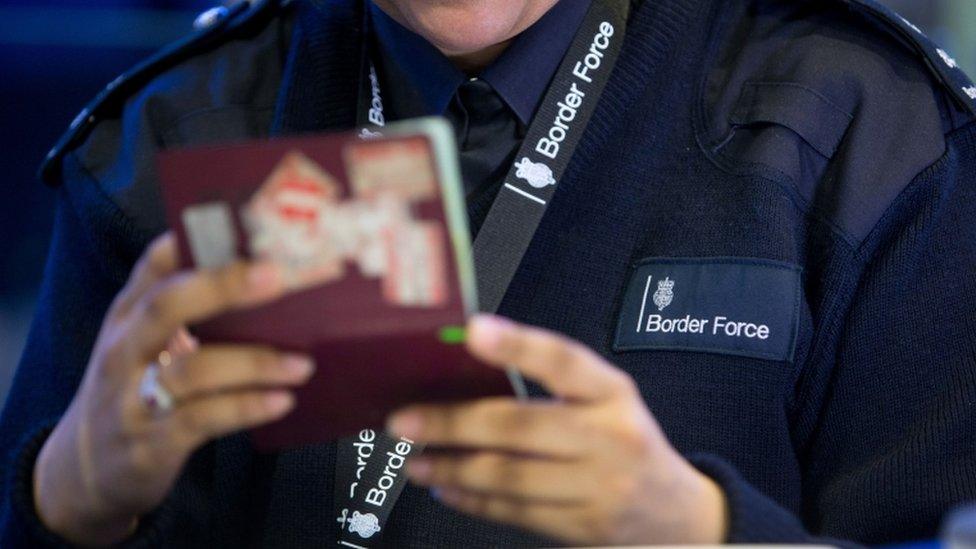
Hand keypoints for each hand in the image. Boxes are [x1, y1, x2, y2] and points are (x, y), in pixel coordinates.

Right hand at [33, 234, 313, 545]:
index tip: (243, 223)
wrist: (84, 471)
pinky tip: (282, 400)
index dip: (195, 240)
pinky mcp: (152, 442)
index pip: (155, 263)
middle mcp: (126, 348)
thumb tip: (270, 277)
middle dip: (223, 286)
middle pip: (167, 305)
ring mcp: (134, 397)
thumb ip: (189, 311)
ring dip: (254, 362)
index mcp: (129, 315)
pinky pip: (203, 419)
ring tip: (302, 363)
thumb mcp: (144, 343)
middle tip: (278, 276)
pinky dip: (246, 407)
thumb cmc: (135, 389)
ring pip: (193, 369)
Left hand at [388, 315, 727, 544]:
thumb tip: (466, 369)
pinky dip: (473, 500)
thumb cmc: (625, 442)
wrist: (677, 513)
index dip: (518, 344)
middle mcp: (610, 437)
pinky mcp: (584, 527)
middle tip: (406, 419)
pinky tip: (448, 486)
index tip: (473, 331)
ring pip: (510, 476)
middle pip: (521, 426)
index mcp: (612, 393)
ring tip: (417, 459)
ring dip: (452, 467)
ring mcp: (599, 487)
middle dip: (453, 422)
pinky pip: (515, 513)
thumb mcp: (605, 401)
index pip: (564, 361)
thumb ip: (551, 384)